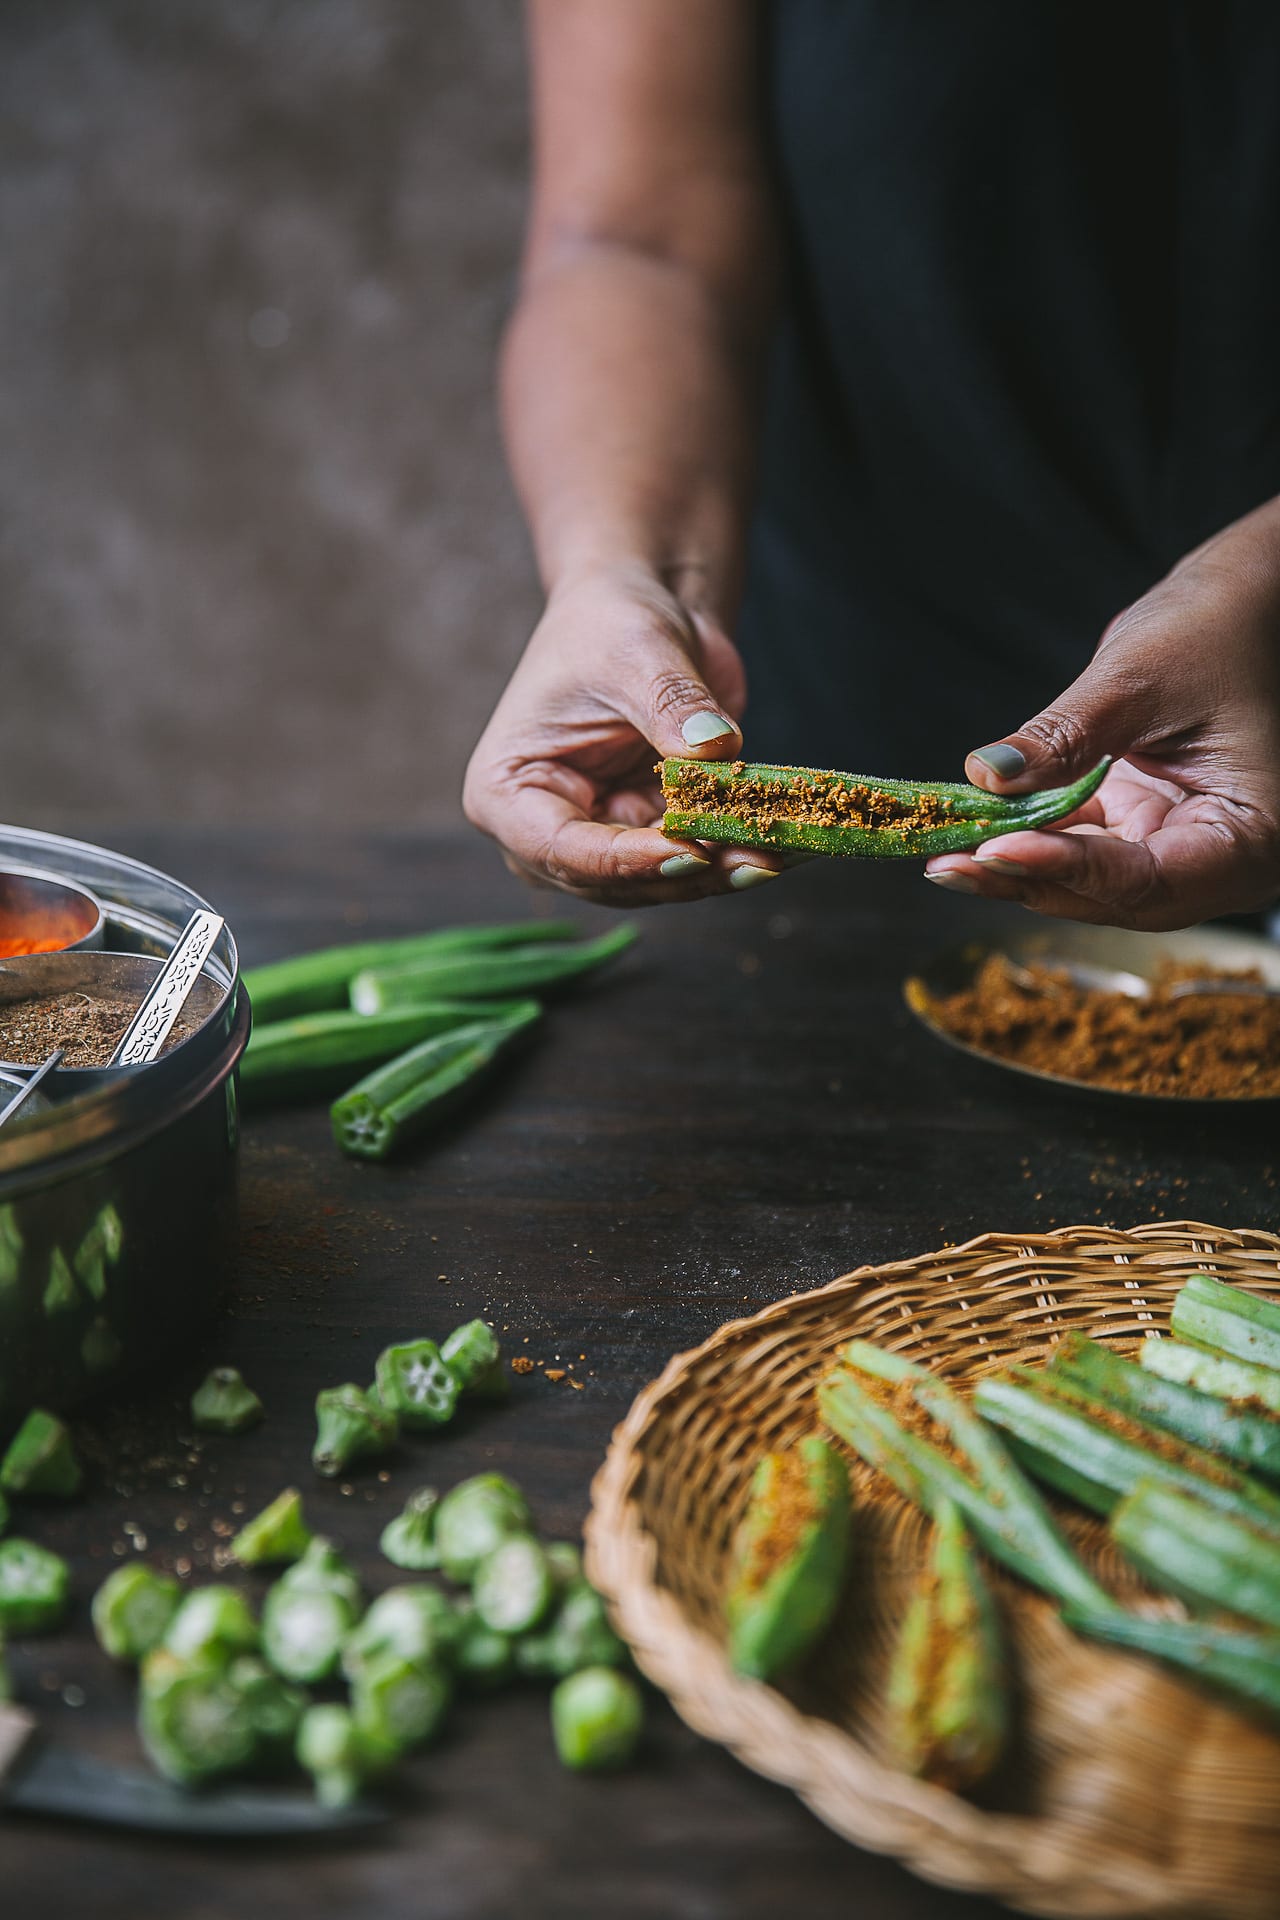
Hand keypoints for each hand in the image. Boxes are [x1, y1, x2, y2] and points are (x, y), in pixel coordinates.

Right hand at [463, 564, 785, 902]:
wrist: (644, 607)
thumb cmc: (611, 620)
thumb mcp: (637, 650)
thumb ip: (671, 704)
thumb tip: (715, 746)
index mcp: (507, 792)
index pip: (560, 851)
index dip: (627, 862)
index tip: (692, 852)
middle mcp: (546, 830)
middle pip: (613, 881)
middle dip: (685, 873)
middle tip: (755, 858)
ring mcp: (599, 838)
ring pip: (657, 882)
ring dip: (719, 871)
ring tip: (777, 853)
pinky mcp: (650, 833)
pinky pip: (692, 859)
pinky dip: (734, 851)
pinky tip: (783, 843)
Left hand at [925, 502, 1279, 929]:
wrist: (1236, 608)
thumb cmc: (1216, 629)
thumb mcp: (1139, 678)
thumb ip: (1065, 736)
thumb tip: (988, 775)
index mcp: (1255, 836)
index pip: (1151, 879)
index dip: (1069, 869)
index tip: (996, 849)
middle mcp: (1223, 860)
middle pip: (1115, 896)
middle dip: (1031, 878)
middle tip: (951, 865)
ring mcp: (1181, 849)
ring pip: (1089, 882)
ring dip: (1018, 866)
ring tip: (946, 855)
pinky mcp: (1144, 830)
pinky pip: (1081, 849)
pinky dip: (1029, 840)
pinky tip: (972, 833)